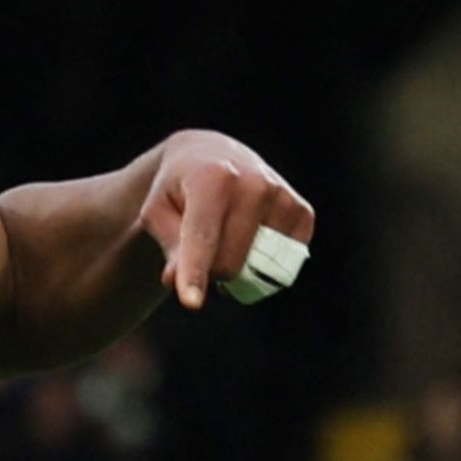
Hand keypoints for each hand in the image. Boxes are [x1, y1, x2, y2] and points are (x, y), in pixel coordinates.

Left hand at [141, 130, 316, 310]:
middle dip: (210, 271)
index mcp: (212, 179)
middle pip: (228, 264)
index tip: (191, 303)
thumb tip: (176, 280)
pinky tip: (250, 239)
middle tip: (201, 248)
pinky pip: (284, 265)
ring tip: (225, 240)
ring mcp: (282, 196)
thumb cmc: (178, 190)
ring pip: (258, 269)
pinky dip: (264, 264)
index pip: (202, 237)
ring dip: (238, 269)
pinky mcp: (302, 212)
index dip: (195, 272)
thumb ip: (168, 246)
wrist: (212, 156)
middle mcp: (254, 183)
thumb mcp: (158, 211)